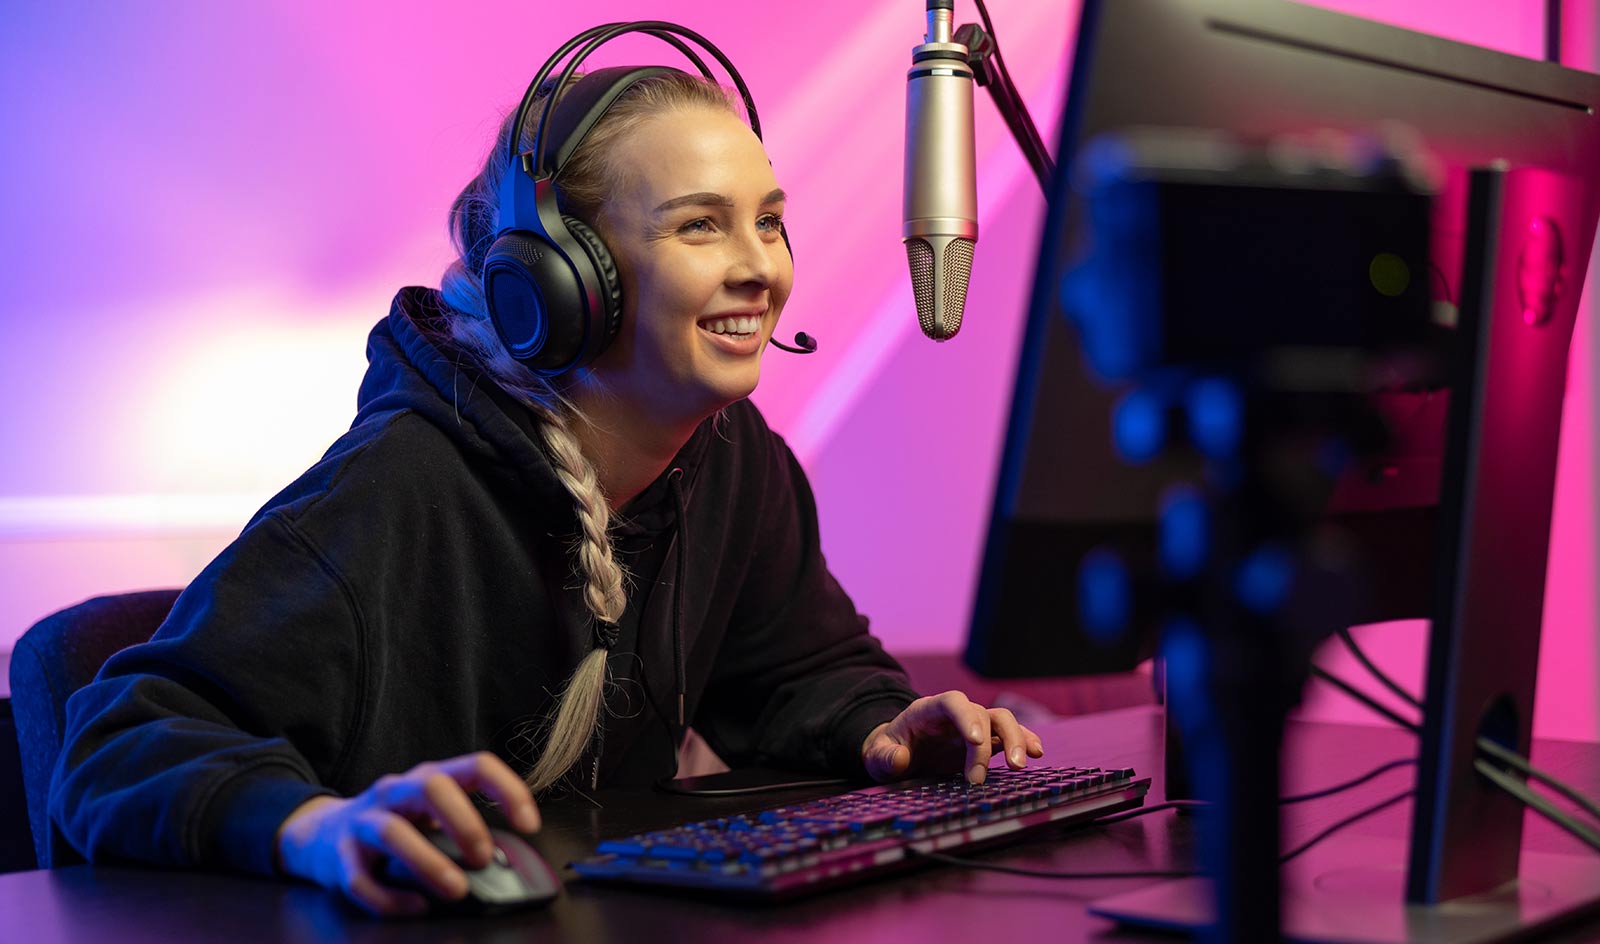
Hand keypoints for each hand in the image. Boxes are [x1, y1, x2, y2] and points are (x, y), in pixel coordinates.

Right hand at [273, 752, 539, 916]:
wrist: (320, 834)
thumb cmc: (394, 825)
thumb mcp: (429, 816)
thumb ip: (461, 830)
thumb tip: (503, 863)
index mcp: (428, 778)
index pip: (477, 765)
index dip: (508, 790)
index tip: (529, 825)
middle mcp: (396, 792)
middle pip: (431, 787)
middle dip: (463, 821)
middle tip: (483, 857)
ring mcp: (364, 821)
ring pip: (392, 832)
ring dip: (428, 862)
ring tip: (457, 890)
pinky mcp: (340, 857)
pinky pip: (361, 879)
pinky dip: (390, 898)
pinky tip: (416, 907)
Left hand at [861, 691, 1043, 784]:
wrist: (899, 754)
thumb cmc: (888, 751)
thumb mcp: (876, 755)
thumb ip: (884, 756)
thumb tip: (901, 758)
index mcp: (928, 710)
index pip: (953, 702)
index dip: (967, 717)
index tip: (976, 741)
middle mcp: (956, 715)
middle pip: (983, 713)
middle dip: (992, 742)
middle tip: (989, 776)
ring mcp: (973, 726)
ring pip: (1002, 721)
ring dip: (1015, 740)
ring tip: (1019, 767)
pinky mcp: (985, 742)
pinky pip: (1009, 736)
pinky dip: (1025, 741)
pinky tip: (1037, 753)